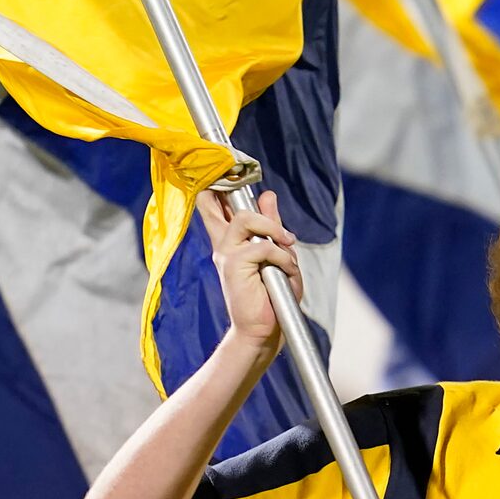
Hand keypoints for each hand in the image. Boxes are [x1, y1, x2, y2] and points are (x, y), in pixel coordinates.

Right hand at [198, 186, 298, 353]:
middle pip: (214, 202)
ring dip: (272, 230)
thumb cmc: (272, 297)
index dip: (214, 184)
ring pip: (247, 219)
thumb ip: (271, 226)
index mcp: (231, 242)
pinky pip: (263, 247)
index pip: (213, 206)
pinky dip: (281, 258)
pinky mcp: (233, 264)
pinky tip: (285, 272)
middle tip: (235, 178)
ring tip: (286, 246)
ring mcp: (226, 253)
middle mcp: (224, 244)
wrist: (263, 332)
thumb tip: (268, 194)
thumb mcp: (278, 255)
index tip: (222, 166)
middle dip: (226, 186)